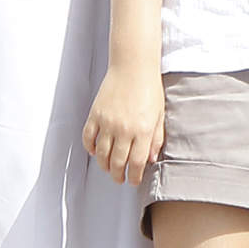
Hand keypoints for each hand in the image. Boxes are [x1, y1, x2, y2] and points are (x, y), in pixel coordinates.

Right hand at [82, 65, 164, 185]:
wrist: (133, 67)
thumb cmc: (149, 89)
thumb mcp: (160, 115)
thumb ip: (156, 139)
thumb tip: (151, 159)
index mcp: (143, 130)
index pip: (137, 163)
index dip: (135, 176)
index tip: (134, 180)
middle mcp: (124, 129)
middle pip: (118, 163)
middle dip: (118, 175)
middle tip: (119, 179)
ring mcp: (107, 123)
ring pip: (102, 155)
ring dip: (105, 165)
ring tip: (109, 168)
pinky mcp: (95, 115)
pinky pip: (88, 138)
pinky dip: (90, 148)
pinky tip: (96, 151)